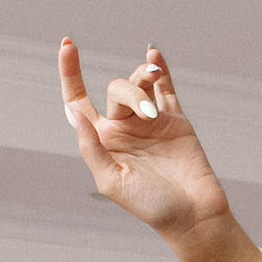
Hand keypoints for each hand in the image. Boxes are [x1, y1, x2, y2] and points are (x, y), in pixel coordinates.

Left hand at [58, 40, 230, 239]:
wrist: (194, 215)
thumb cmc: (151, 206)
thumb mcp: (112, 182)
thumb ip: (93, 147)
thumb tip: (74, 113)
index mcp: (103, 142)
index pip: (78, 101)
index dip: (70, 74)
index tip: (68, 46)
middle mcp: (123, 128)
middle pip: (116, 91)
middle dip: (130, 93)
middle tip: (148, 114)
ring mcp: (150, 122)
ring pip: (139, 84)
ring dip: (143, 78)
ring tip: (155, 79)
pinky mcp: (175, 120)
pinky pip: (165, 88)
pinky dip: (159, 69)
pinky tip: (153, 55)